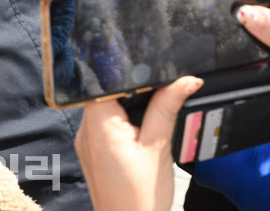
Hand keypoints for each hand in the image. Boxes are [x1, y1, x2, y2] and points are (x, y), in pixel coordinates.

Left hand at [75, 76, 202, 210]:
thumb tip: (184, 81)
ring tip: (146, 124)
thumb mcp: (159, 147)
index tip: (146, 75)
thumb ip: (167, 108)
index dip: (123, 72)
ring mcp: (86, 141)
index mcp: (98, 124)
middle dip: (130, 92)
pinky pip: (102, 125)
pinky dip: (120, 123)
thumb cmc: (141, 199)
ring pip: (104, 107)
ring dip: (125, 108)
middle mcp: (85, 130)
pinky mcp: (91, 151)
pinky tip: (137, 137)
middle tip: (153, 102)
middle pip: (104, 92)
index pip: (103, 81)